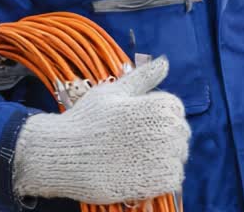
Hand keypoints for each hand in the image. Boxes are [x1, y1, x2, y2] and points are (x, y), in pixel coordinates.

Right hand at [12, 56, 190, 203]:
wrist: (62, 153)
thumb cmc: (86, 120)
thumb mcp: (114, 91)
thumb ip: (144, 78)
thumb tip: (165, 62)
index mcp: (158, 105)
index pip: (176, 110)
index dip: (159, 118)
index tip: (139, 125)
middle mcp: (165, 129)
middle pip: (181, 135)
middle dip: (163, 139)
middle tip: (135, 145)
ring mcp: (161, 156)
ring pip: (178, 158)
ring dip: (164, 160)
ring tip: (137, 159)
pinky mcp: (154, 181)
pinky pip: (173, 179)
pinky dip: (163, 179)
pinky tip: (142, 173)